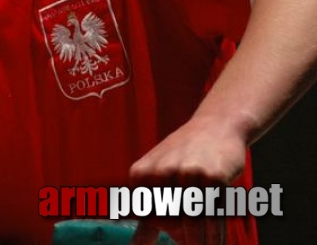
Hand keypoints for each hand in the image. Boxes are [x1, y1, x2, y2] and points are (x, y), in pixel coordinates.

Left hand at [128, 116, 244, 244]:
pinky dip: (214, 236)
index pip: (147, 216)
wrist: (216, 126)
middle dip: (181, 234)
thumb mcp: (159, 177)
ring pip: (191, 222)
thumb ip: (148, 212)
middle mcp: (159, 172)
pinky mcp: (211, 177)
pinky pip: (212, 216)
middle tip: (191, 239)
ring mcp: (185, 173)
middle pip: (168, 221)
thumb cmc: (185, 156)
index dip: (162, 226)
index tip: (174, 230)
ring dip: (198, 242)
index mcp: (141, 175)